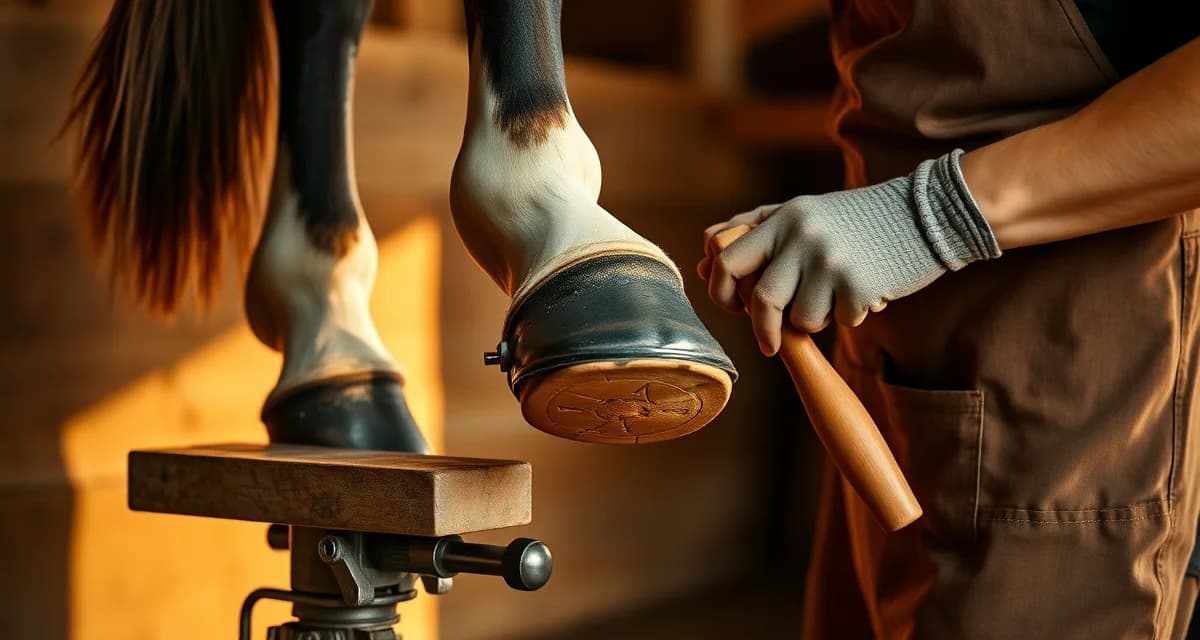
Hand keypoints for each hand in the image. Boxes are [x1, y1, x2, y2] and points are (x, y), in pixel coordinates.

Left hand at [698, 150, 1000, 355]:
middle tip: (769, 344)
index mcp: (782, 217)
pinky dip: (849, 316)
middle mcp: (800, 235)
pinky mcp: (859, 283)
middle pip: (759, 298)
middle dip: (760, 328)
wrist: (928, 213)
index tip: (735, 308)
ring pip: (801, 319)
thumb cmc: (859, 219)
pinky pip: (839, 321)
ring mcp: (830, 259)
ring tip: (836, 300)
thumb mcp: (803, 211)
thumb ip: (754, 230)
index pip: (726, 259)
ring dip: (815, 321)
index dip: (722, 291)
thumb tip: (705, 261)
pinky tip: (865, 294)